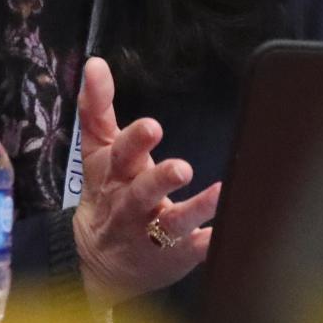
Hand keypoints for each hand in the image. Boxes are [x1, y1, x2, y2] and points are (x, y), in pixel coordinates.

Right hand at [72, 56, 220, 306]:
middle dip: (161, 179)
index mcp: (115, 173)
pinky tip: (227, 232)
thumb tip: (94, 64)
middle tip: (182, 168)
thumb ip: (96, 106)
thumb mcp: (97, 149)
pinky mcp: (173, 255)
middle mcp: (131, 203)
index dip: (135, 141)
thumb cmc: (105, 192)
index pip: (120, 153)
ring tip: (217, 194)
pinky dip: (209, 242)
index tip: (152, 128)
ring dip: (194, 209)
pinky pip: (194, 250)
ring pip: (171, 222)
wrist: (95, 258)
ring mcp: (151, 233)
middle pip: (143, 191)